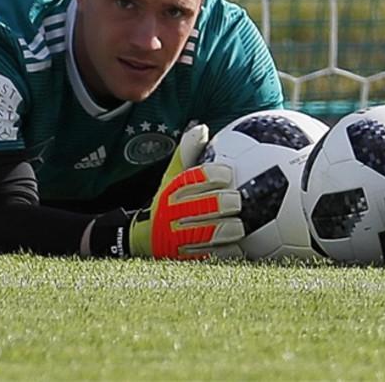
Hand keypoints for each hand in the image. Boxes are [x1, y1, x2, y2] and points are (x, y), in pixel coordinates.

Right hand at [127, 125, 244, 259]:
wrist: (145, 236)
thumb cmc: (169, 200)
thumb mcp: (172, 176)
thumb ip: (187, 153)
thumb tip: (201, 127)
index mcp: (170, 191)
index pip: (190, 180)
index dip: (210, 176)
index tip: (227, 174)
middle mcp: (170, 214)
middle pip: (199, 207)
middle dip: (220, 203)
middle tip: (237, 201)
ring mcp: (175, 238)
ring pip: (204, 234)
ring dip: (225, 230)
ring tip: (239, 228)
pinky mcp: (183, 258)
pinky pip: (207, 257)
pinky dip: (224, 253)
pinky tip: (239, 249)